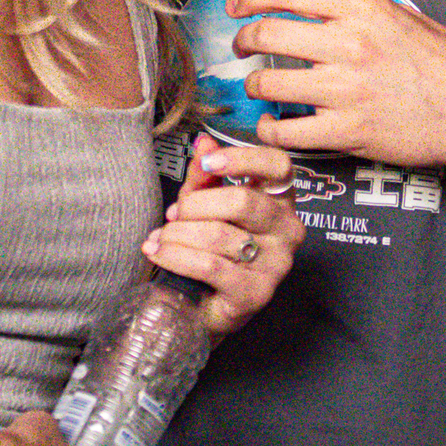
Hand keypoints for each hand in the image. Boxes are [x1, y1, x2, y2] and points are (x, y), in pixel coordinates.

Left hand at [143, 133, 301, 336]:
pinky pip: (210, 266)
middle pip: (241, 201)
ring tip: (161, 238)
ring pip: (219, 235)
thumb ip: (206, 174)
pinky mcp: (257, 293)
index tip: (208, 163)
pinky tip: (158, 252)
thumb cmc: (213, 247)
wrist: (207, 302)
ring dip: (178, 234)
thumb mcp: (206, 203)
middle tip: (175, 214)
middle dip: (195, 205)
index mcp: (280, 198)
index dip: (242, 158)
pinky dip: (176, 257)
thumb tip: (203, 143)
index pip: (278, 165)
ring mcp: (276, 263)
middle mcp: (287, 229)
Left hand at [227, 0, 445, 170]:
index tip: (235, 5)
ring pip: (268, 84)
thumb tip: (308, 2)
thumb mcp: (402, 15)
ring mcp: (346, 90)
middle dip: (243, 41)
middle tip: (241, 47)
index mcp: (361, 7)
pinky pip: (287, 132)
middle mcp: (349, 43)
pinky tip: (272, 126)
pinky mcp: (348, 132)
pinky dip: (270, 129)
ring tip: (259, 88)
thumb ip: (356, 8)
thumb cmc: (444, 61)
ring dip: (254, 87)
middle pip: (266, 35)